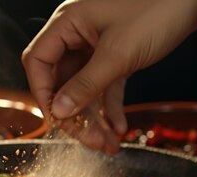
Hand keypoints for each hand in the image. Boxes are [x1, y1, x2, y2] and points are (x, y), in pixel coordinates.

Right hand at [22, 0, 196, 150]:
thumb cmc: (158, 11)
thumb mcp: (118, 54)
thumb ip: (86, 84)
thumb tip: (58, 113)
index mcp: (68, 23)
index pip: (38, 62)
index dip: (43, 94)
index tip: (56, 122)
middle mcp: (77, 33)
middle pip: (61, 81)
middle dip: (74, 115)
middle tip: (89, 141)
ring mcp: (96, 45)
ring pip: (83, 88)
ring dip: (93, 118)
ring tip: (107, 144)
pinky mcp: (116, 54)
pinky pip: (104, 85)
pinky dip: (110, 107)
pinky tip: (119, 128)